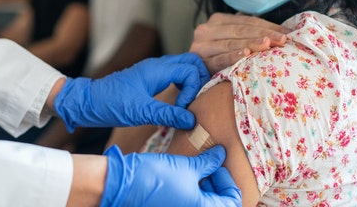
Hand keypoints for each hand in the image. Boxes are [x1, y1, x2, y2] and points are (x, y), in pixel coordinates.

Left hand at [54, 53, 208, 131]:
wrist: (87, 102)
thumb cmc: (110, 104)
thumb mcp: (140, 112)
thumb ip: (168, 115)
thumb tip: (192, 120)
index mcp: (157, 69)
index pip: (191, 69)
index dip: (194, 89)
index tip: (183, 108)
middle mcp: (157, 66)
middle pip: (191, 62)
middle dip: (200, 80)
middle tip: (196, 101)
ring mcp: (154, 71)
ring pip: (183, 68)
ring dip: (192, 83)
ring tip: (188, 104)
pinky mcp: (150, 80)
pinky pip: (174, 76)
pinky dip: (182, 86)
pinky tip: (178, 103)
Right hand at [101, 145, 240, 206]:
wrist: (124, 184)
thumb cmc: (157, 177)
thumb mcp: (187, 166)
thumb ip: (208, 163)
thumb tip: (221, 154)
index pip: (232, 201)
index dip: (228, 181)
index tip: (218, 166)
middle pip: (218, 203)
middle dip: (216, 183)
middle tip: (208, 164)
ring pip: (203, 202)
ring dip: (204, 186)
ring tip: (196, 167)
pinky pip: (189, 202)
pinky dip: (192, 190)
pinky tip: (185, 174)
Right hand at [191, 13, 290, 73]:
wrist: (191, 78)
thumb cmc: (218, 60)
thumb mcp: (231, 42)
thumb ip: (248, 33)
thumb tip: (283, 31)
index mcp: (217, 21)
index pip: (246, 20)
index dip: (267, 25)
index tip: (287, 32)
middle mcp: (206, 29)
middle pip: (239, 30)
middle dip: (263, 33)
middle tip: (282, 39)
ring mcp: (200, 45)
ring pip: (230, 43)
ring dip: (250, 43)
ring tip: (268, 44)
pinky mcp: (198, 61)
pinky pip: (218, 58)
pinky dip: (232, 56)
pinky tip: (245, 55)